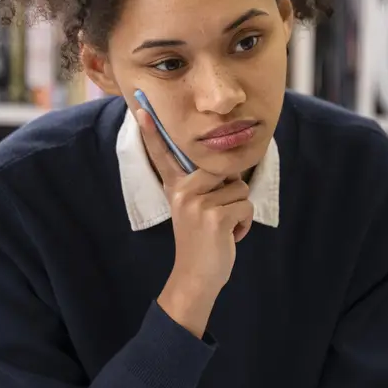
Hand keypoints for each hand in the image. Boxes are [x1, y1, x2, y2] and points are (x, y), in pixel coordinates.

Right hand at [134, 108, 253, 337]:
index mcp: (175, 188)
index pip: (163, 156)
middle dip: (231, 193)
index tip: (141, 109)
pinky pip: (245, 206)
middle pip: (224, 170)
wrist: (196, 277)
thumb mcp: (193, 210)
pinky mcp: (215, 216)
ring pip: (240, 189)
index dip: (152, 132)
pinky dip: (244, 224)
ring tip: (222, 228)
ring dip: (239, 211)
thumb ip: (201, 187)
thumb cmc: (201, 242)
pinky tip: (229, 237)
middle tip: (217, 217)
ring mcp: (197, 203)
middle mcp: (182, 191)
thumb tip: (224, 168)